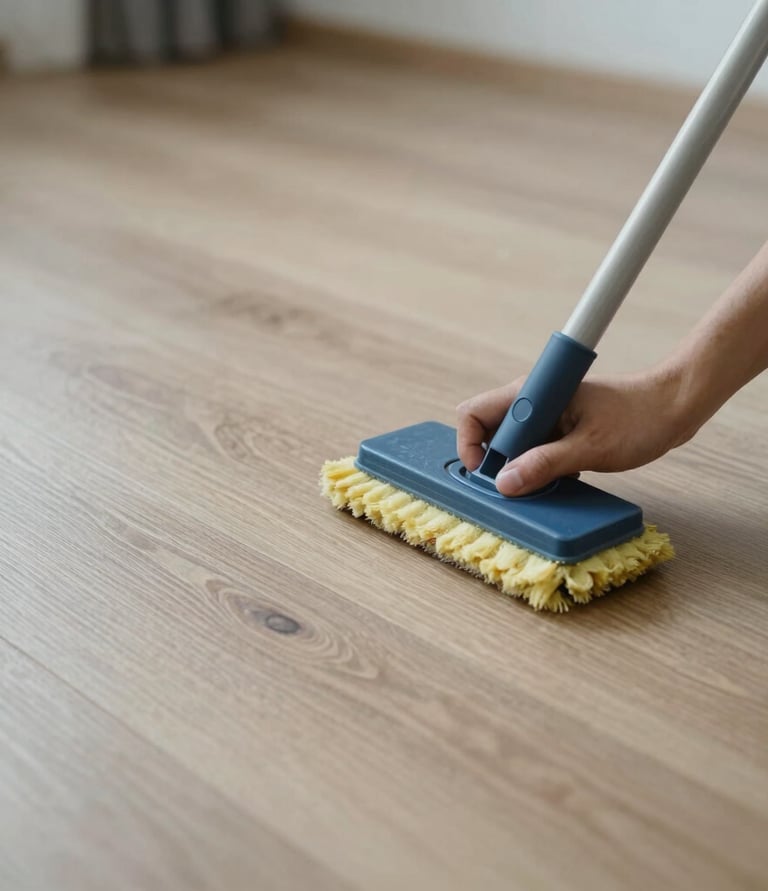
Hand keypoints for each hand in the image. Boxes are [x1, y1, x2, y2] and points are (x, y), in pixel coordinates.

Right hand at [456, 366, 693, 496]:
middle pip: (488, 432)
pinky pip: (533, 450)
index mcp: (533, 394)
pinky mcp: (560, 429)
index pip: (474, 413)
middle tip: (518, 485)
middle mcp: (533, 402)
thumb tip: (504, 484)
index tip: (488, 474)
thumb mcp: (589, 448)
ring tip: (545, 483)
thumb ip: (544, 465)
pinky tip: (561, 478)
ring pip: (511, 445)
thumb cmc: (639, 418)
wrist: (676, 407)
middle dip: (495, 462)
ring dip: (519, 468)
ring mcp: (546, 415)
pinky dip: (538, 468)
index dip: (470, 445)